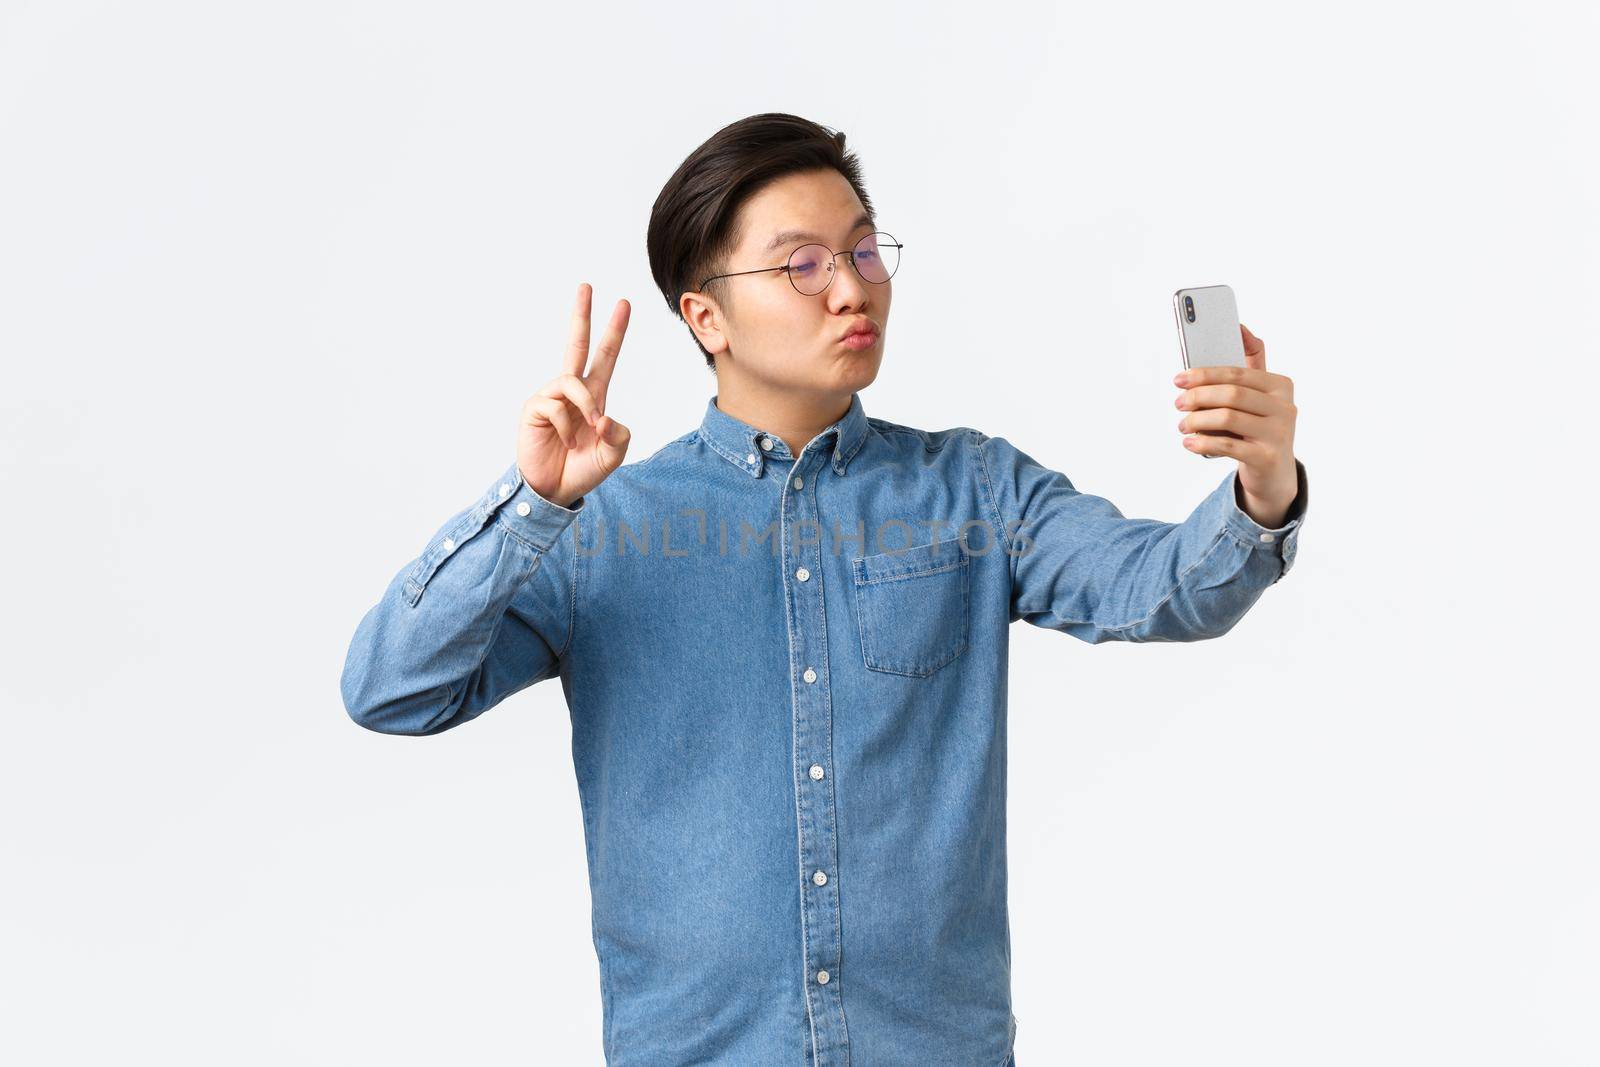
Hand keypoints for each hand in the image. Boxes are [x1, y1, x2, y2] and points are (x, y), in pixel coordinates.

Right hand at [517, 283, 631, 507]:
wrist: (555, 491)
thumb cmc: (582, 471)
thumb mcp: (613, 455)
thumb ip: (619, 434)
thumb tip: (603, 415)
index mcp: (593, 396)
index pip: (605, 356)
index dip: (615, 331)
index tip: (624, 304)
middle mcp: (571, 391)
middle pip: (576, 344)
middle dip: (582, 315)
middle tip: (586, 285)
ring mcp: (550, 397)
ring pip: (572, 381)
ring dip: (585, 406)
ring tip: (587, 431)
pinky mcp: (534, 408)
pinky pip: (555, 404)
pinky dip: (567, 426)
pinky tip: (565, 442)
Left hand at [1173, 323, 1298, 526]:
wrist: (1275, 473)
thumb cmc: (1260, 426)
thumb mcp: (1259, 395)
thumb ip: (1252, 362)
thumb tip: (1240, 327)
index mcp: (1281, 386)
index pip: (1237, 373)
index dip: (1204, 374)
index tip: (1179, 379)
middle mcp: (1285, 408)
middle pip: (1232, 394)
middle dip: (1198, 396)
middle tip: (1178, 403)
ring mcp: (1278, 434)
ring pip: (1228, 418)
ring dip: (1197, 420)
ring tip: (1183, 425)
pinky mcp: (1267, 458)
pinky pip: (1228, 446)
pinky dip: (1202, 442)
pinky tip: (1189, 442)